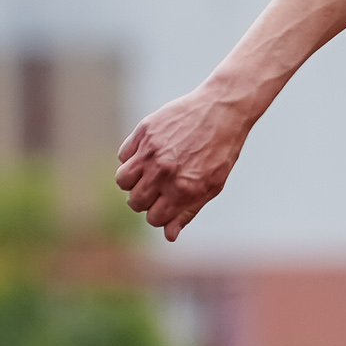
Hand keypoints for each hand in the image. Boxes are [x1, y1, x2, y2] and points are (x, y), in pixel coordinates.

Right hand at [115, 86, 250, 240]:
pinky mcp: (144, 132)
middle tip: (156, 189)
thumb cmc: (221, 150)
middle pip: (135, 202)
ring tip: (147, 173)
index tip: (165, 206)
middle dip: (144, 201)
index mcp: (182, 190)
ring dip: (132, 182)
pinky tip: (149, 153)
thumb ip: (188, 211)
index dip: (158, 216)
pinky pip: (123, 156)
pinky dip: (131, 158)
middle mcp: (164, 172)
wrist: (223, 109)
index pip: (153, 218)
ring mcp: (151, 151)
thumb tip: (169, 236)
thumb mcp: (212, 185)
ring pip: (122, 181)